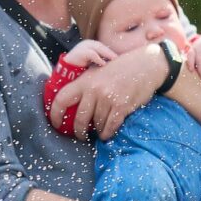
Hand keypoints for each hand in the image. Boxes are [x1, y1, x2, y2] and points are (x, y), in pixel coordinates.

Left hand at [51, 42, 168, 138]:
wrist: (145, 66)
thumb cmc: (120, 69)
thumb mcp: (98, 72)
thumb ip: (85, 86)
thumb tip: (72, 105)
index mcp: (84, 81)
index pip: (62, 99)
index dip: (55, 114)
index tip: (56, 124)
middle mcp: (94, 90)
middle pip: (79, 119)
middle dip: (78, 131)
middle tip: (80, 135)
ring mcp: (108, 99)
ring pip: (96, 124)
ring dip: (97, 131)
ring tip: (99, 131)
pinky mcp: (121, 106)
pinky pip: (109, 127)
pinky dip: (107, 133)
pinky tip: (106, 133)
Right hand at [62, 40, 119, 69]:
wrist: (67, 68)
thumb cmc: (82, 66)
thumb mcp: (94, 62)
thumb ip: (102, 60)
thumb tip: (116, 63)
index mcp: (92, 45)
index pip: (105, 47)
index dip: (113, 52)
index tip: (121, 59)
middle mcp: (88, 43)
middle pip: (103, 47)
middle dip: (112, 53)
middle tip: (120, 60)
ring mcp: (83, 46)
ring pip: (99, 48)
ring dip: (107, 54)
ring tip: (115, 61)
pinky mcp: (79, 52)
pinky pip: (91, 54)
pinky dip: (98, 59)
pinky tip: (103, 64)